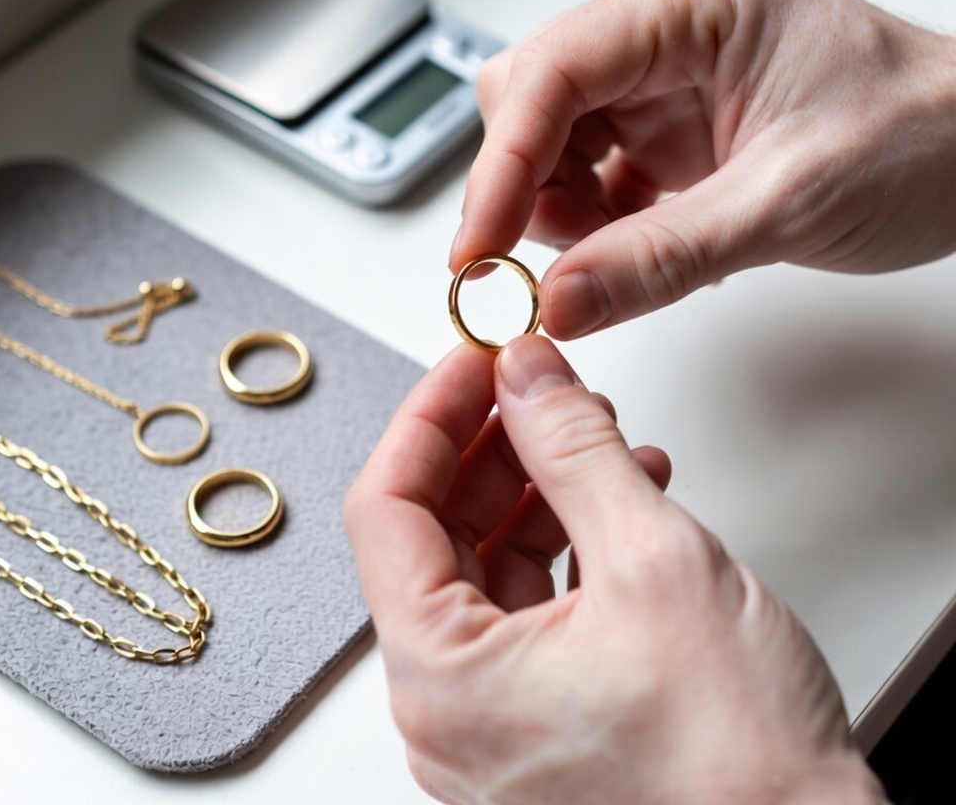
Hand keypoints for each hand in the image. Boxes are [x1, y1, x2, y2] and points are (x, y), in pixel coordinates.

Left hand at [345, 336, 883, 803]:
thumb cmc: (740, 770)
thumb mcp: (653, 562)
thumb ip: (574, 450)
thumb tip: (525, 375)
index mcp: (442, 680)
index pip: (386, 508)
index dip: (428, 418)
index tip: (472, 362)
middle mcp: (451, 711)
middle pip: (436, 534)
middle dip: (491, 445)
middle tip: (536, 386)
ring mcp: (498, 721)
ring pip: (488, 566)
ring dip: (539, 486)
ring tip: (596, 433)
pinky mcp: (547, 720)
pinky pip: (532, 606)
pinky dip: (569, 540)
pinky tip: (622, 495)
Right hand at [450, 0, 955, 338]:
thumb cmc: (924, 136)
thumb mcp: (786, 203)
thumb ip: (660, 257)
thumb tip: (556, 302)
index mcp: (690, 2)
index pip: (553, 72)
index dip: (499, 166)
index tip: (476, 251)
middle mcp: (663, 28)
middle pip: (531, 102)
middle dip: (522, 189)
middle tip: (529, 269)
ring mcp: (661, 79)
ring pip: (549, 142)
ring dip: (554, 212)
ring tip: (608, 258)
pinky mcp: (668, 128)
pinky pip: (590, 175)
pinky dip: (590, 225)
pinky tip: (627, 249)